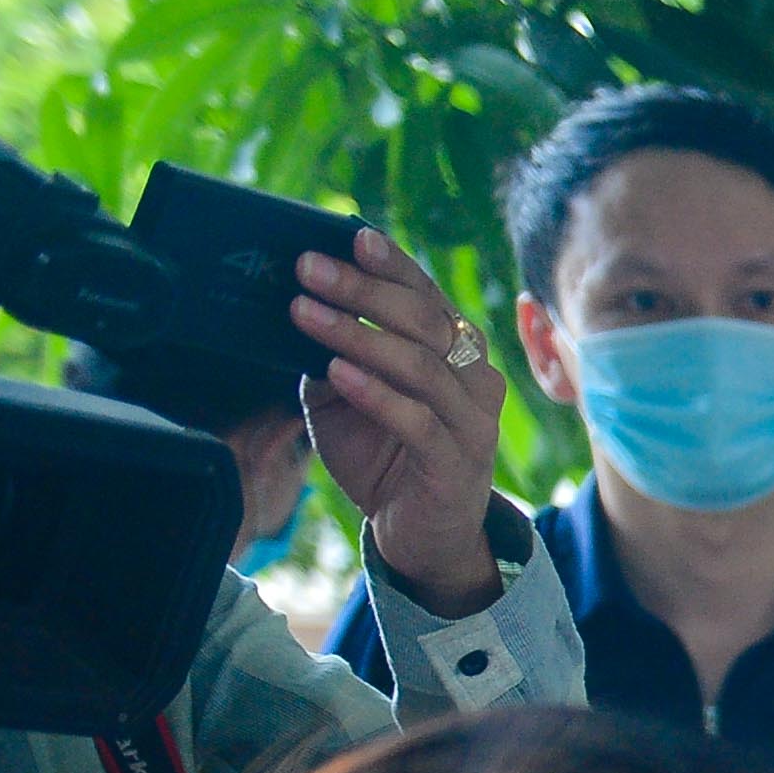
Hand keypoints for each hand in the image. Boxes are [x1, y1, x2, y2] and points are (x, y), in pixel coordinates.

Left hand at [293, 228, 505, 613]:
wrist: (422, 536)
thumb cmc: (386, 456)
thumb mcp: (351, 395)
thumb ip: (338, 354)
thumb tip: (299, 304)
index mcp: (456, 353)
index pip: (428, 295)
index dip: (393, 264)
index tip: (351, 235)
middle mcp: (474, 380)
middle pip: (425, 320)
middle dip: (362, 289)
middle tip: (308, 268)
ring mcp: (471, 423)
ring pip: (420, 364)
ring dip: (358, 334)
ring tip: (305, 314)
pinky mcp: (456, 464)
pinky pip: (417, 420)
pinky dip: (375, 392)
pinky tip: (337, 372)